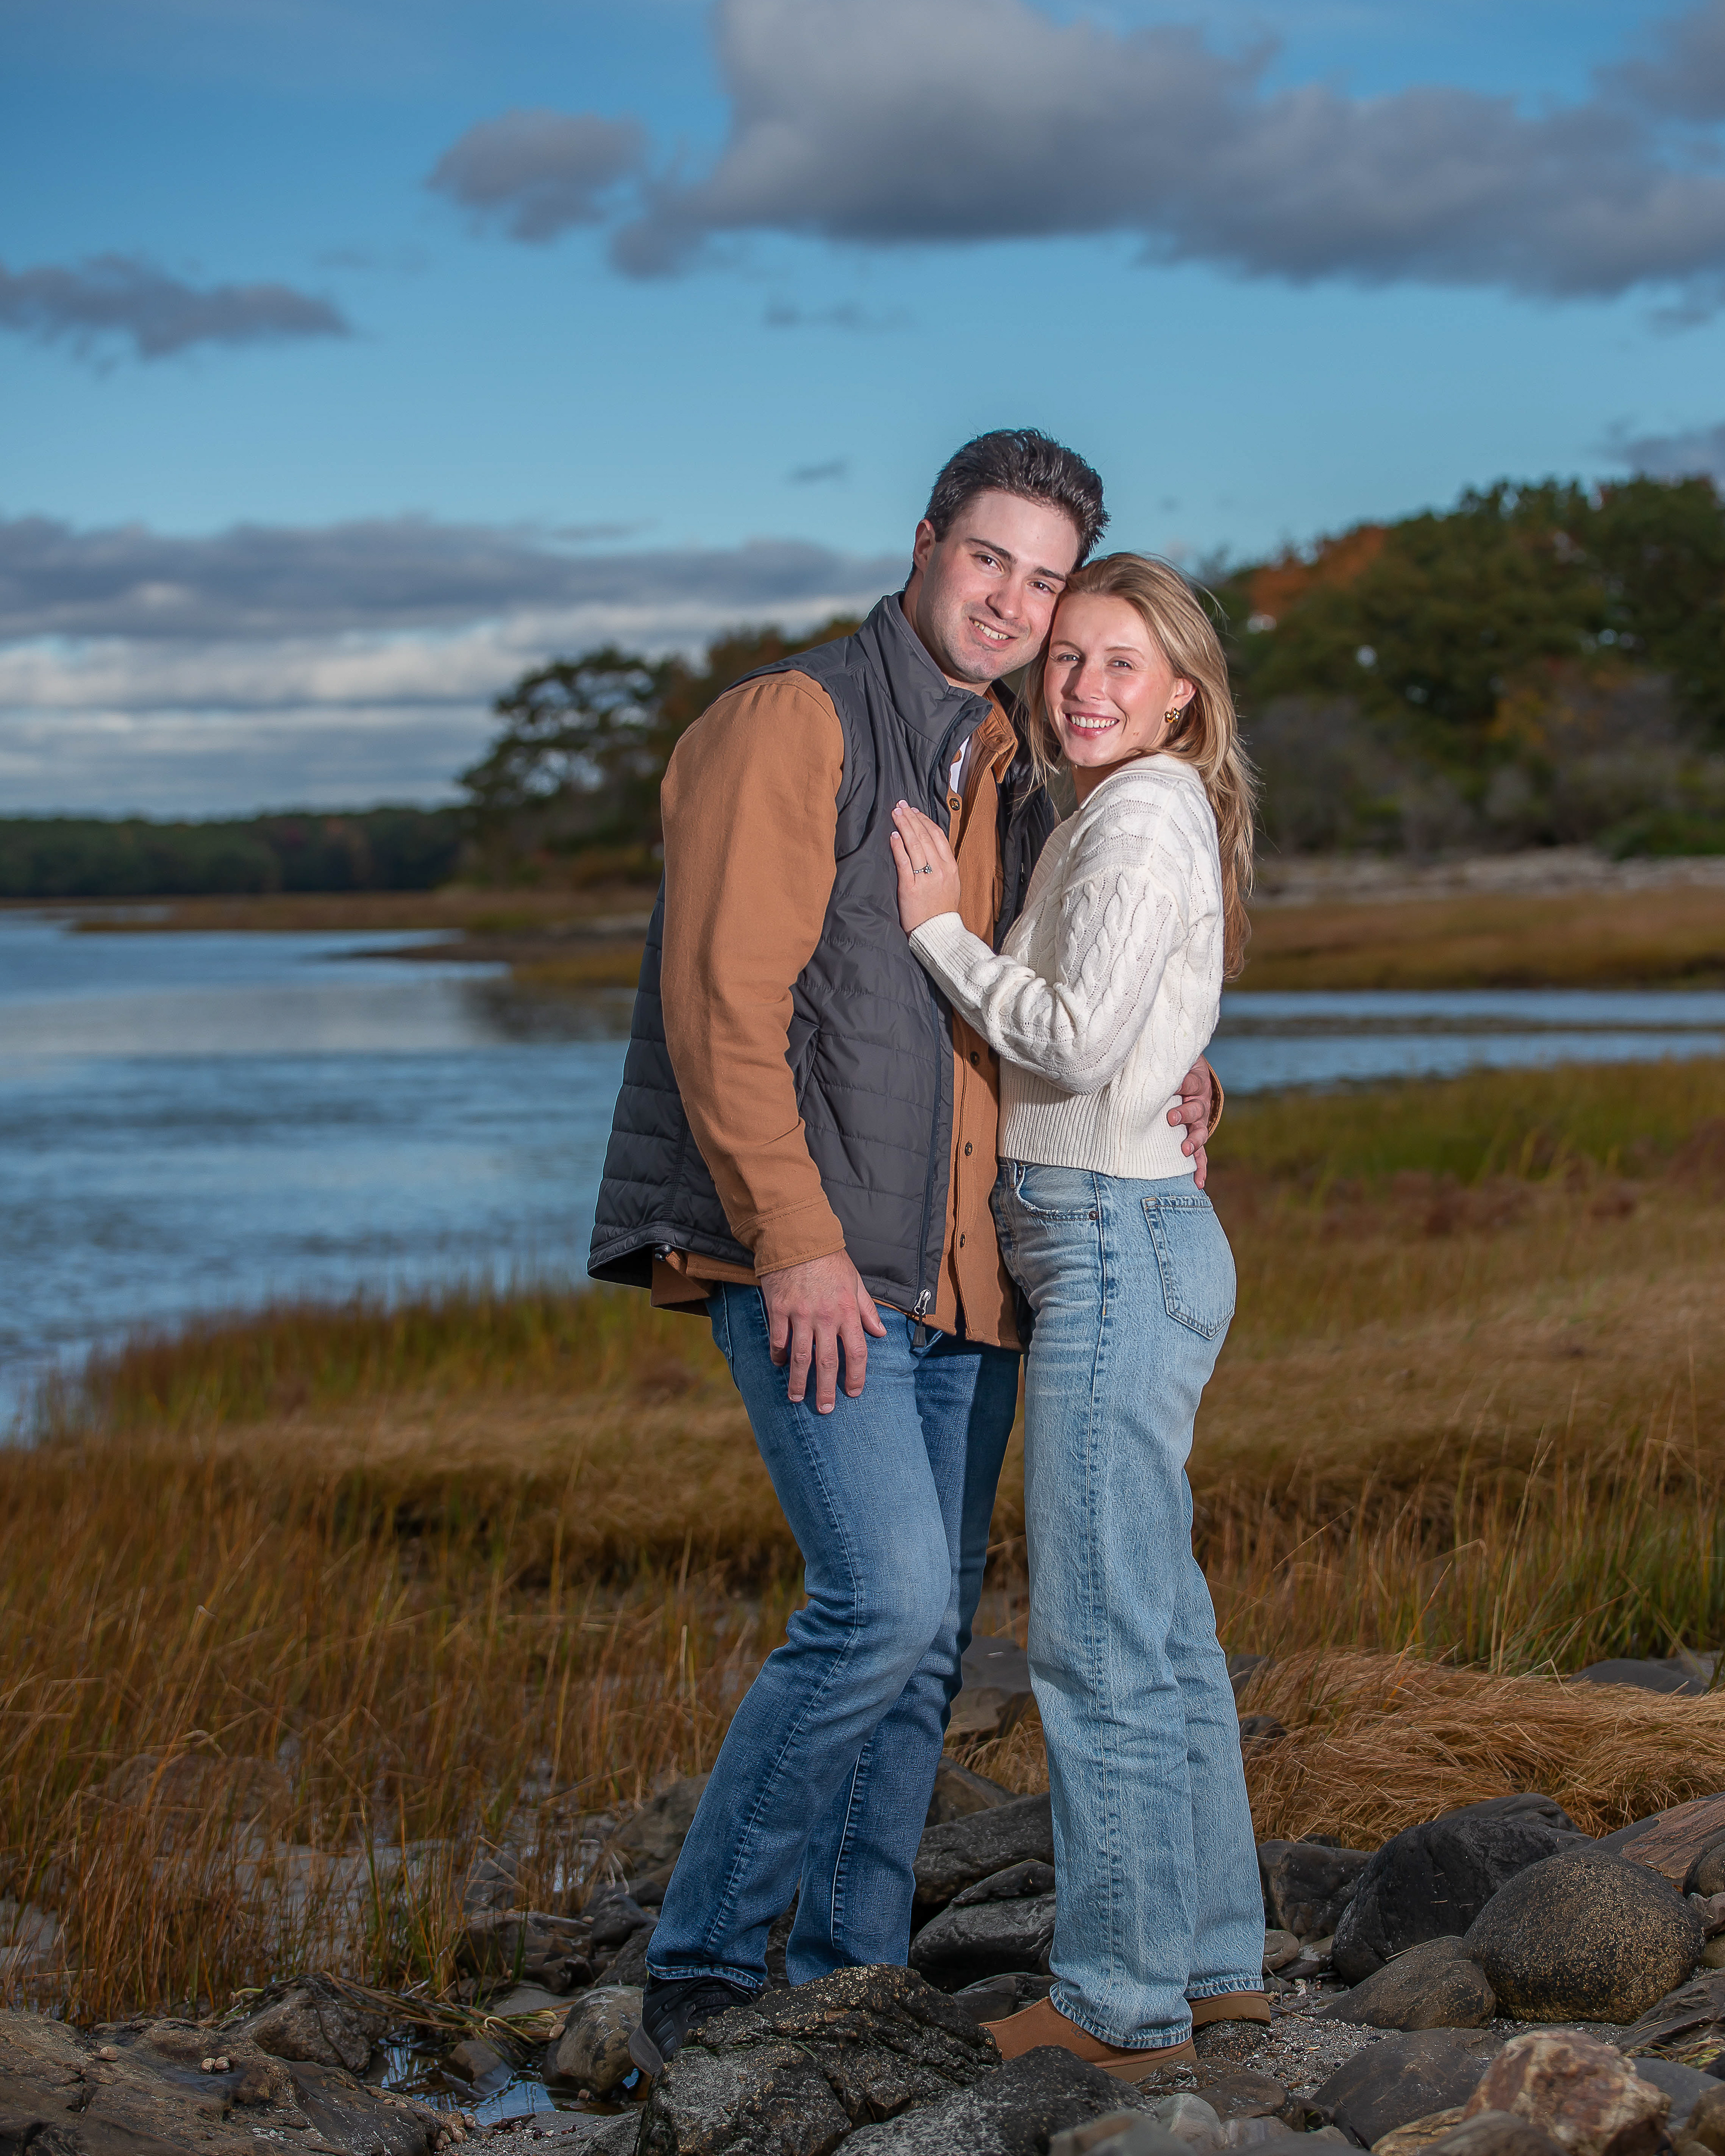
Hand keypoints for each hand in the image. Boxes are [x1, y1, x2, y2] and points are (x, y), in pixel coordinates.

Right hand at [759, 1252, 888, 1412]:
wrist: (798, 1238)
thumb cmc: (829, 1260)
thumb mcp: (855, 1281)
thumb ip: (866, 1310)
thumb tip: (881, 1333)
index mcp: (847, 1311)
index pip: (856, 1351)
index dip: (856, 1375)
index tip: (853, 1392)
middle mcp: (825, 1316)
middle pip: (827, 1361)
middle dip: (826, 1389)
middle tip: (825, 1409)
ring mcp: (800, 1314)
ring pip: (801, 1356)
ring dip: (799, 1381)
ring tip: (796, 1397)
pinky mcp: (779, 1309)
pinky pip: (778, 1339)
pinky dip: (778, 1354)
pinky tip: (779, 1365)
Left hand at [890, 801, 962, 932]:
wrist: (938, 934)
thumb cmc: (940, 912)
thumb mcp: (950, 885)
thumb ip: (943, 867)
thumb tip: (932, 849)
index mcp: (950, 867)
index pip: (938, 836)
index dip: (925, 820)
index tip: (915, 811)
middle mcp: (940, 870)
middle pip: (925, 836)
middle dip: (912, 817)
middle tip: (901, 805)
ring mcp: (926, 878)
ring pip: (915, 844)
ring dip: (904, 826)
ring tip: (895, 813)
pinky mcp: (911, 888)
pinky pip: (904, 862)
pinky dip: (898, 847)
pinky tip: (893, 836)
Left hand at [1168, 1055, 1214, 1189]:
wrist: (1192, 1075)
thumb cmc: (1174, 1071)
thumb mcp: (1169, 1063)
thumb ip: (1155, 1065)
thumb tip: (1125, 1060)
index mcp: (1193, 1082)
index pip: (1189, 1083)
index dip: (1181, 1085)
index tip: (1172, 1086)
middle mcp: (1199, 1103)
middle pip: (1196, 1109)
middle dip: (1185, 1114)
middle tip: (1171, 1117)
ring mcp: (1199, 1121)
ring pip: (1200, 1131)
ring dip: (1193, 1141)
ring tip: (1184, 1150)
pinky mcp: (1196, 1135)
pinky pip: (1202, 1154)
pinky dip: (1200, 1168)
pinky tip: (1198, 1182)